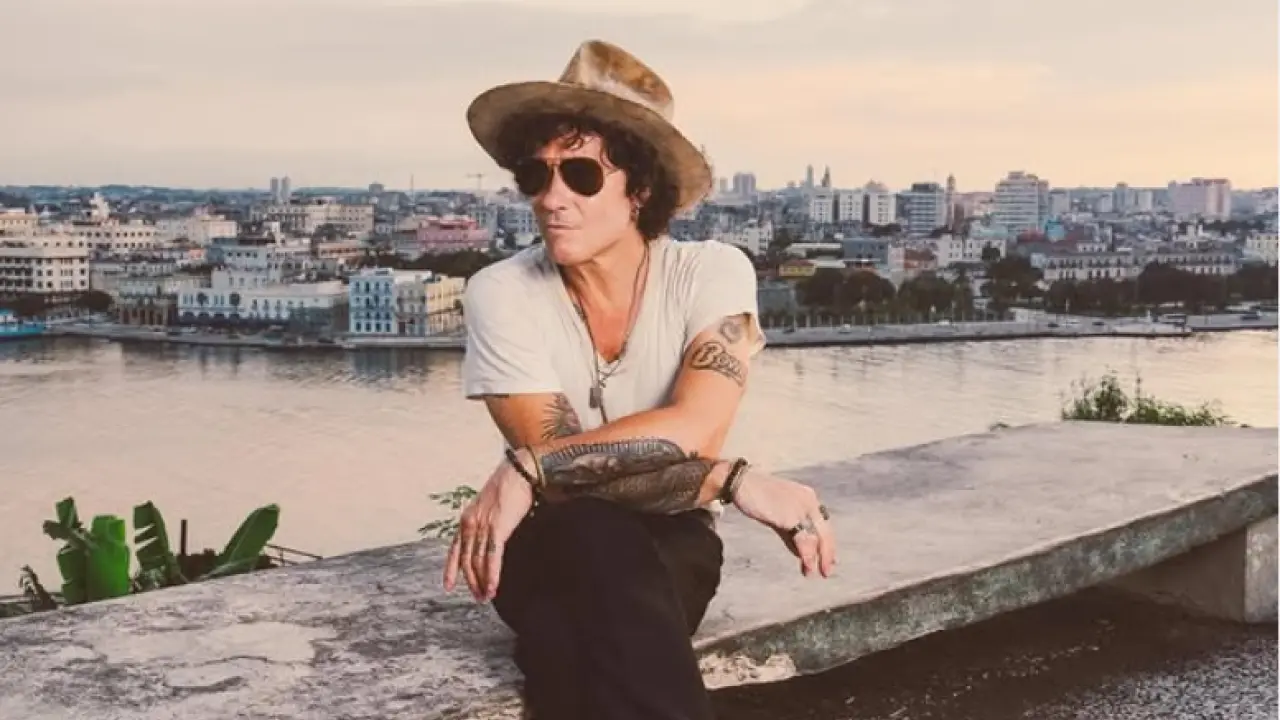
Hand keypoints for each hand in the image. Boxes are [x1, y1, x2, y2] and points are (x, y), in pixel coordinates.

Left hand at [442, 451, 535, 601]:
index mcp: (466, 519)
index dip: (451, 570)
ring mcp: (482, 527)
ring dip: (482, 582)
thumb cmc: (509, 486)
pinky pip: (492, 558)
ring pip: (478, 562)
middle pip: (466, 561)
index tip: (448, 586)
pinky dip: (491, 575)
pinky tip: (493, 587)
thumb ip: (486, 521)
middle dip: (471, 582)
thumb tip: (490, 536)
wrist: (518, 471)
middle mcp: (470, 524)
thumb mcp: (489, 505)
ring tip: (486, 597)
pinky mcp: (497, 529)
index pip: (455, 550)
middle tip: (478, 597)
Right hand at [730, 469, 835, 577]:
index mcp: (808, 497)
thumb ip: (790, 532)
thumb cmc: (757, 497)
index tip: (828, 560)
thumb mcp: (778, 516)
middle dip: (827, 554)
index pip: (823, 524)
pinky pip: (804, 540)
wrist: (742, 484)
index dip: (827, 544)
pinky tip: (807, 566)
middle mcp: (810, 501)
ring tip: (815, 573)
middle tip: (826, 572)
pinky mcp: (792, 517)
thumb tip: (801, 554)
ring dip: (819, 558)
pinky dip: (808, 555)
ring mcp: (802, 508)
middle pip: (825, 532)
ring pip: (818, 538)